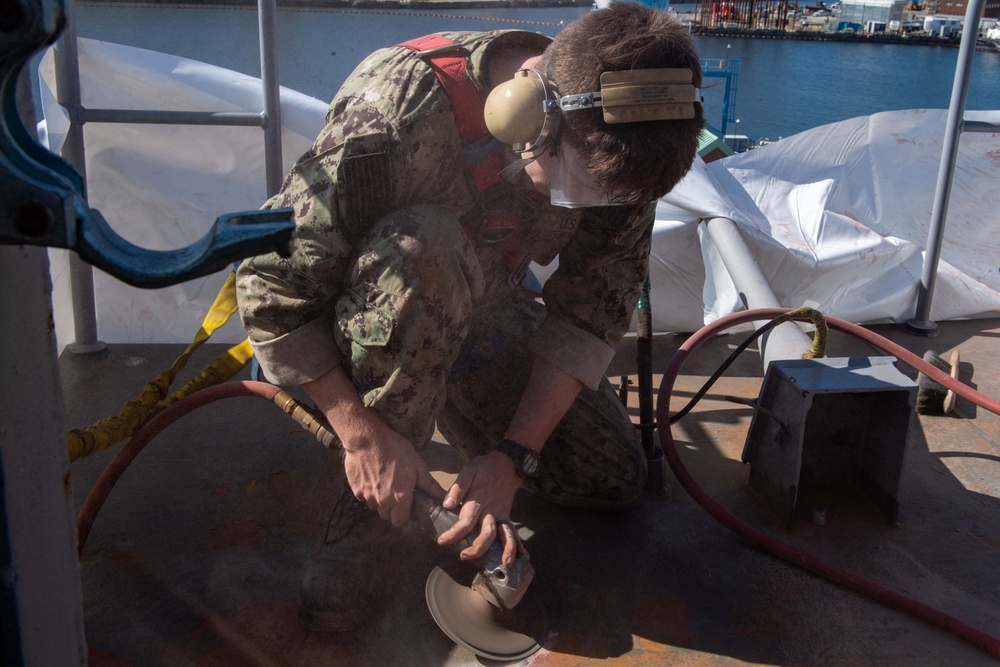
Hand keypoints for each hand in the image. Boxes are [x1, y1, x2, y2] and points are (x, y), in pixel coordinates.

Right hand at [342, 416, 444, 527]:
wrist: (368, 438)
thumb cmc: (396, 450)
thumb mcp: (417, 465)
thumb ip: (430, 485)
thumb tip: (445, 498)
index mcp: (400, 498)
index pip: (400, 522)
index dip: (403, 516)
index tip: (405, 506)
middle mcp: (382, 502)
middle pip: (387, 516)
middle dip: (392, 509)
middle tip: (396, 491)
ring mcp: (367, 497)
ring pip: (375, 507)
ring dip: (379, 500)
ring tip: (384, 482)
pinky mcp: (355, 490)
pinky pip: (364, 498)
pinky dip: (368, 492)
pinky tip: (372, 477)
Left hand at [436, 451, 525, 566]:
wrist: (508, 463)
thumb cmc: (485, 467)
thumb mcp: (469, 470)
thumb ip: (458, 487)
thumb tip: (447, 504)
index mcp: (478, 500)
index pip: (466, 521)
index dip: (454, 533)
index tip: (442, 542)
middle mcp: (491, 510)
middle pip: (486, 533)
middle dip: (477, 548)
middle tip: (464, 556)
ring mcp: (501, 514)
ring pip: (505, 534)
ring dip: (506, 550)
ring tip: (505, 565)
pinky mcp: (507, 515)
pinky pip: (513, 531)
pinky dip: (518, 544)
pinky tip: (522, 556)